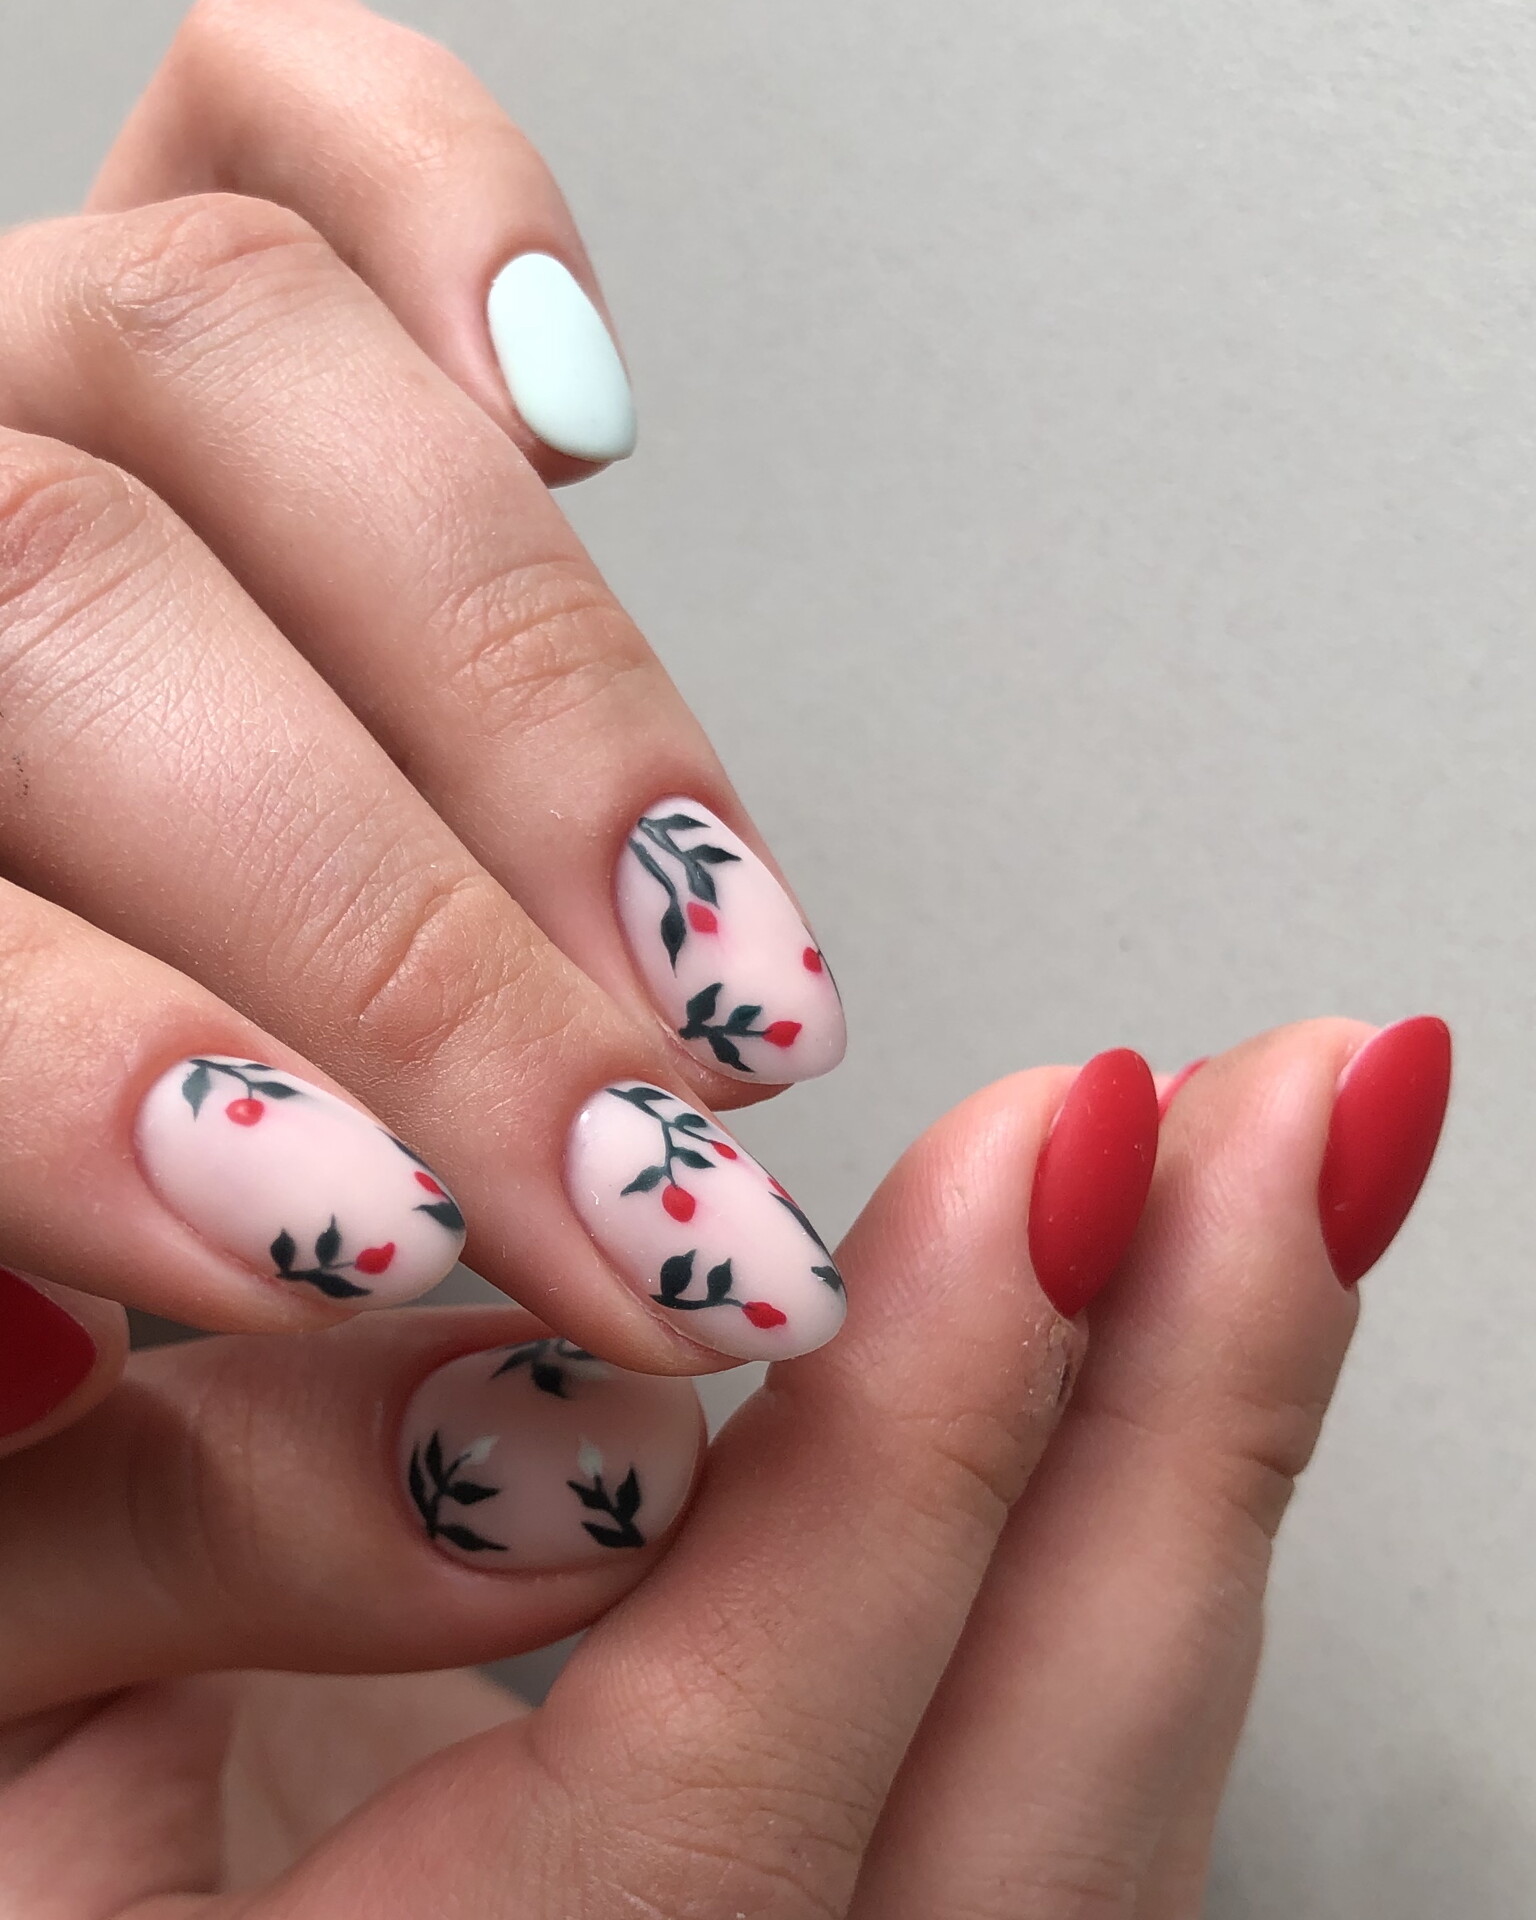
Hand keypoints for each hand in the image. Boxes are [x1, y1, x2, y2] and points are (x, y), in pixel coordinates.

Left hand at [0, 0, 847, 1371]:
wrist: (15, 985)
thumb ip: (180, 1513)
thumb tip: (517, 1471)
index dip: (107, 1074)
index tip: (403, 1250)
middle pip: (67, 592)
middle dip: (418, 931)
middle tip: (647, 1176)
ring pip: (227, 347)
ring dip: (534, 682)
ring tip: (715, 946)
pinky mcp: (142, 320)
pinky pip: (278, 128)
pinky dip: (454, 217)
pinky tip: (580, 426)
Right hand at [0, 1018, 1450, 1915]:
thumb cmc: (45, 1870)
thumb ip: (179, 1523)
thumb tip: (480, 1348)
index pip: (720, 1807)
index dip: (919, 1456)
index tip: (1061, 1144)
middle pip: (1040, 1837)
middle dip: (1199, 1429)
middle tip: (1313, 1127)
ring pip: (1098, 1816)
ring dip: (1206, 1476)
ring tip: (1275, 1197)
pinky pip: (1057, 1785)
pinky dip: (1135, 1549)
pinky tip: (1155, 1369)